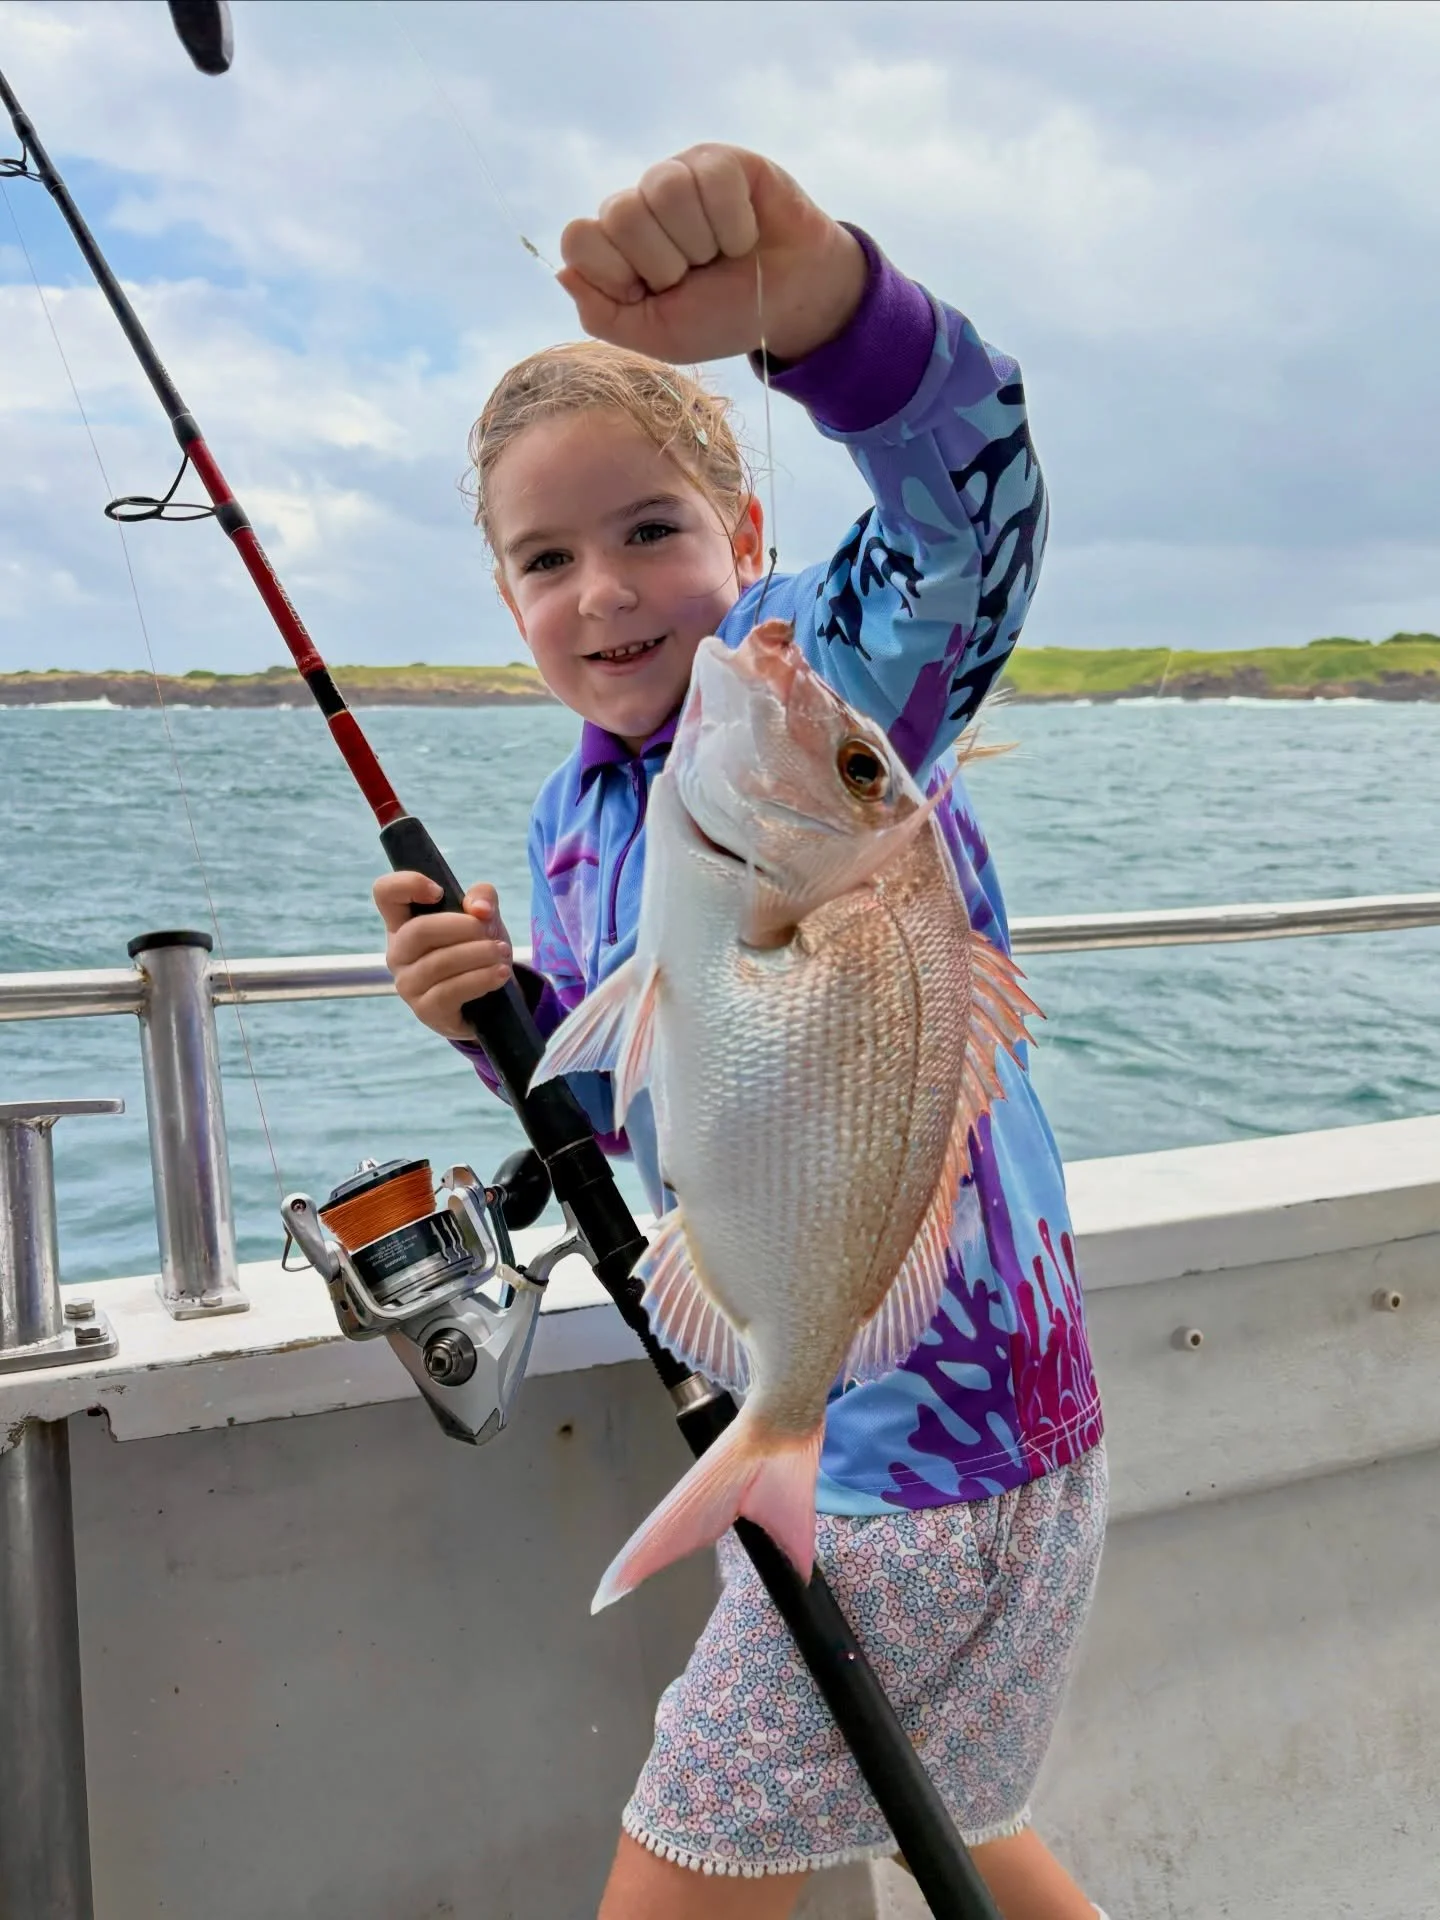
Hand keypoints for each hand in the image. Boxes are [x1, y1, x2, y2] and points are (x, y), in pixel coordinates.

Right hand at [373, 873, 512, 1040]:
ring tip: (501, 953)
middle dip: (463, 927)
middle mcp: (398, 952)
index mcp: (403, 922)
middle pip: (419, 930)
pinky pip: (449, 992)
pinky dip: (480, 979)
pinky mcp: (425, 1010)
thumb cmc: (477, 950)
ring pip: (438, 963)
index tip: (440, 892)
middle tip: (489, 931)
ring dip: (478, 954)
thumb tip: (479, 908)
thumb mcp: (484, 919)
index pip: (385, 893)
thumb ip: (483, 899)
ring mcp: (408, 984)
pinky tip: (500, 974)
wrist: (491, 999)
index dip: (408, 884)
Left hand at [558, 144, 866, 365]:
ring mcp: (676, 176)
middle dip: (666, 263)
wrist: (789, 304)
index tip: (650, 293)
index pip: (578, 238)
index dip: (614, 272)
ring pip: (663, 191)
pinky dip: (735, 224)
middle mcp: (638, 205)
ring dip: (702, 242)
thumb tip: (562, 273)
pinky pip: (710, 181)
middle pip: (620, 213)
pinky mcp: (718, 160)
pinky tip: (746, 234)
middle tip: (696, 275)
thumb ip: (602, 315)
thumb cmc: (722, 317)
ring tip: (721, 254)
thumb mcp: (658, 335)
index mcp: (615, 247)